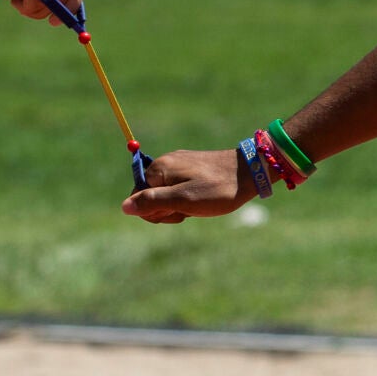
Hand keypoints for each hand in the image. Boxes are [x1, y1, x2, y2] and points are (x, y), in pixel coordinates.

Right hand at [121, 149, 251, 223]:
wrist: (252, 171)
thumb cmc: (219, 189)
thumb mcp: (184, 200)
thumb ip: (152, 203)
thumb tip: (124, 207)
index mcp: (159, 169)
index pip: (137, 199)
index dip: (156, 212)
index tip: (179, 211)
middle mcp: (165, 163)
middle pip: (150, 197)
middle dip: (168, 210)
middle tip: (191, 208)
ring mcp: (179, 164)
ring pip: (166, 195)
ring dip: (180, 206)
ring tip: (200, 203)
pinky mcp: (192, 167)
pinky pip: (179, 189)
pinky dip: (189, 198)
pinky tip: (204, 198)